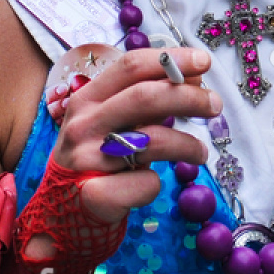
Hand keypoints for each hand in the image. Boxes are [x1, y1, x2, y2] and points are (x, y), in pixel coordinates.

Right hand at [45, 47, 218, 232]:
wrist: (58, 214)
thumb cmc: (92, 160)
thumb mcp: (108, 123)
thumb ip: (143, 101)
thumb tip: (192, 79)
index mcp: (87, 99)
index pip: (130, 66)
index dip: (170, 59)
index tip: (203, 61)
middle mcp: (84, 124)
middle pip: (144, 97)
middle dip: (188, 97)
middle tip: (215, 104)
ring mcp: (87, 159)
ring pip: (151, 141)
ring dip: (187, 144)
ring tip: (201, 152)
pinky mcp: (96, 196)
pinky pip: (145, 183)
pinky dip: (157, 183)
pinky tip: (151, 184)